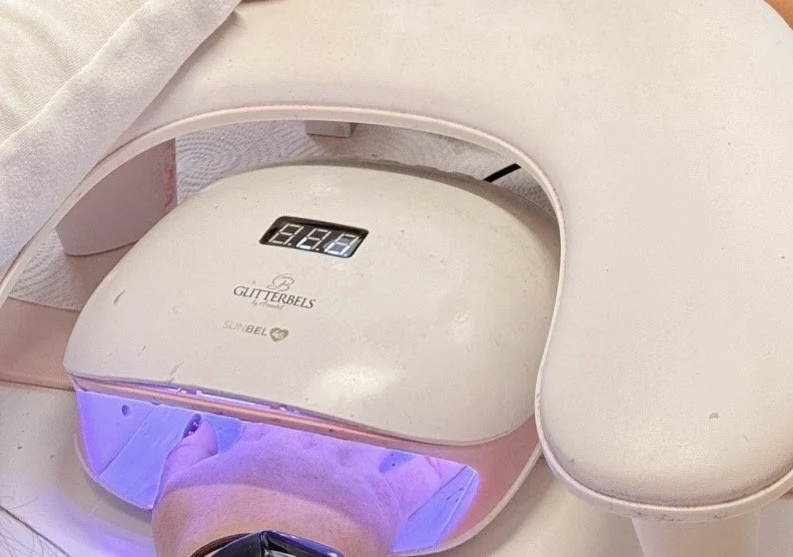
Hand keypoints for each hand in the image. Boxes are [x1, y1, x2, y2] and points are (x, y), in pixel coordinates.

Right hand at [152, 418, 448, 556]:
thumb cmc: (213, 541)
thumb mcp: (176, 499)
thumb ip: (186, 458)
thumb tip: (199, 432)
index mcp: (264, 448)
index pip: (272, 423)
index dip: (275, 424)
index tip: (276, 423)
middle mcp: (312, 452)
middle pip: (324, 429)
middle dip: (328, 427)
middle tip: (334, 421)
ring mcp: (349, 477)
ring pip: (369, 445)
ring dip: (375, 441)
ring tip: (389, 424)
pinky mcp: (382, 507)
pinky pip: (416, 481)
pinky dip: (432, 468)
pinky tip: (446, 458)